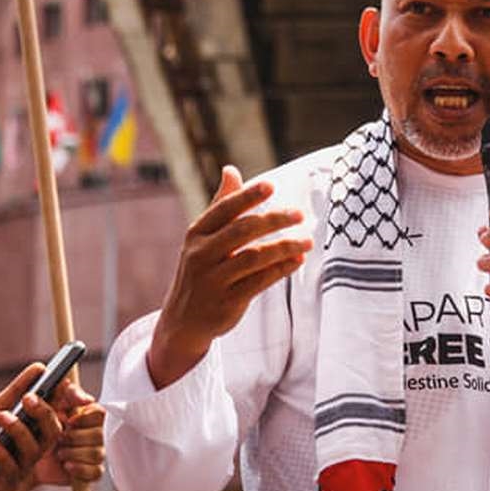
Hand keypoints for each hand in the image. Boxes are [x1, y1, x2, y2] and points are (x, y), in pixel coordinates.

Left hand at [0, 362, 63, 490]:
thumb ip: (17, 391)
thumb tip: (40, 368)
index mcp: (32, 429)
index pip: (57, 413)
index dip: (65, 400)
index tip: (62, 383)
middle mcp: (30, 448)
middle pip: (53, 432)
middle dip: (44, 413)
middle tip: (29, 398)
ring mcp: (21, 468)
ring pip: (34, 451)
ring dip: (19, 431)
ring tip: (2, 417)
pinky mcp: (5, 485)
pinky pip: (12, 470)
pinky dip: (3, 455)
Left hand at [31, 379, 106, 486]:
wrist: (29, 456)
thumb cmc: (42, 427)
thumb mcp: (52, 405)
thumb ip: (68, 394)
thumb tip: (86, 398)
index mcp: (91, 416)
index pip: (100, 414)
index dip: (84, 418)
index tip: (69, 421)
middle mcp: (98, 434)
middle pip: (99, 435)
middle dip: (75, 437)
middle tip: (59, 438)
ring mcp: (97, 453)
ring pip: (97, 453)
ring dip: (74, 453)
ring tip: (59, 452)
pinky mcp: (92, 471)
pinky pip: (96, 472)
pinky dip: (80, 469)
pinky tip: (67, 465)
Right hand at [147, 165, 311, 388]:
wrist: (183, 320)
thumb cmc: (200, 269)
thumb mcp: (203, 238)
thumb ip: (220, 205)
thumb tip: (231, 169)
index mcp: (196, 234)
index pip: (224, 210)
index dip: (247, 196)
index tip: (271, 186)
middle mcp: (201, 255)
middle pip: (242, 231)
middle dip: (273, 220)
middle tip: (300, 214)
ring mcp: (213, 280)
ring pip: (253, 258)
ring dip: (283, 247)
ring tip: (307, 240)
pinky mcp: (227, 303)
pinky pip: (259, 282)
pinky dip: (280, 270)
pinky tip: (297, 261)